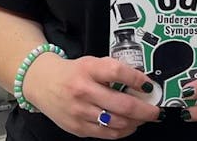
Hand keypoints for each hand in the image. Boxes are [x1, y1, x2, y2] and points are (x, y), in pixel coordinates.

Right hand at [23, 53, 160, 137]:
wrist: (42, 83)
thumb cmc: (71, 73)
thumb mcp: (91, 63)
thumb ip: (113, 71)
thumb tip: (141, 84)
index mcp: (88, 69)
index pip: (117, 72)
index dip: (137, 79)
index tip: (149, 85)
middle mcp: (83, 91)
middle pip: (122, 104)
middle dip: (145, 110)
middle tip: (154, 110)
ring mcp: (79, 111)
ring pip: (117, 123)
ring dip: (136, 122)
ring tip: (143, 118)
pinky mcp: (78, 127)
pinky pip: (107, 134)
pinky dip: (122, 131)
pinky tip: (128, 126)